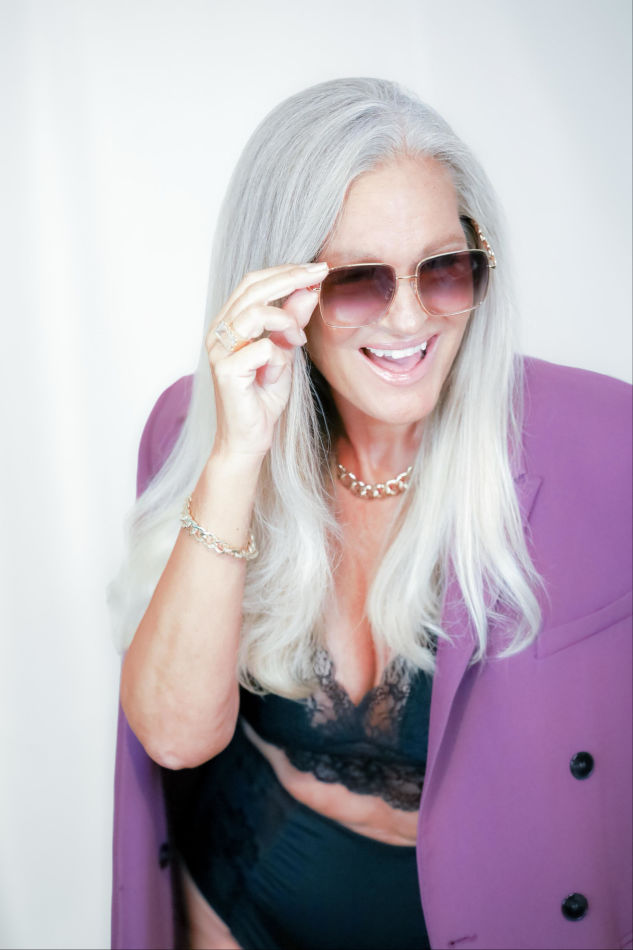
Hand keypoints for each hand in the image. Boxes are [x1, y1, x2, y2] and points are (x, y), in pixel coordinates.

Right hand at [205, 261, 327, 459]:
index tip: (317, 268)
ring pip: (254, 313)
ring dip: (286, 322)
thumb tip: (309, 289)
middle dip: (291, 277)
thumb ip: (292, 323)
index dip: (284, 270)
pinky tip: (279, 373)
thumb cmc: (264, 398)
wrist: (249, 439)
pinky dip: (278, 359)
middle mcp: (218, 332)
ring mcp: (218, 351)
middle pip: (252, 288)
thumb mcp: (285, 353)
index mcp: (229, 323)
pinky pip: (261, 349)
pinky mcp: (225, 371)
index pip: (253, 283)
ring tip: (299, 339)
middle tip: (320, 274)